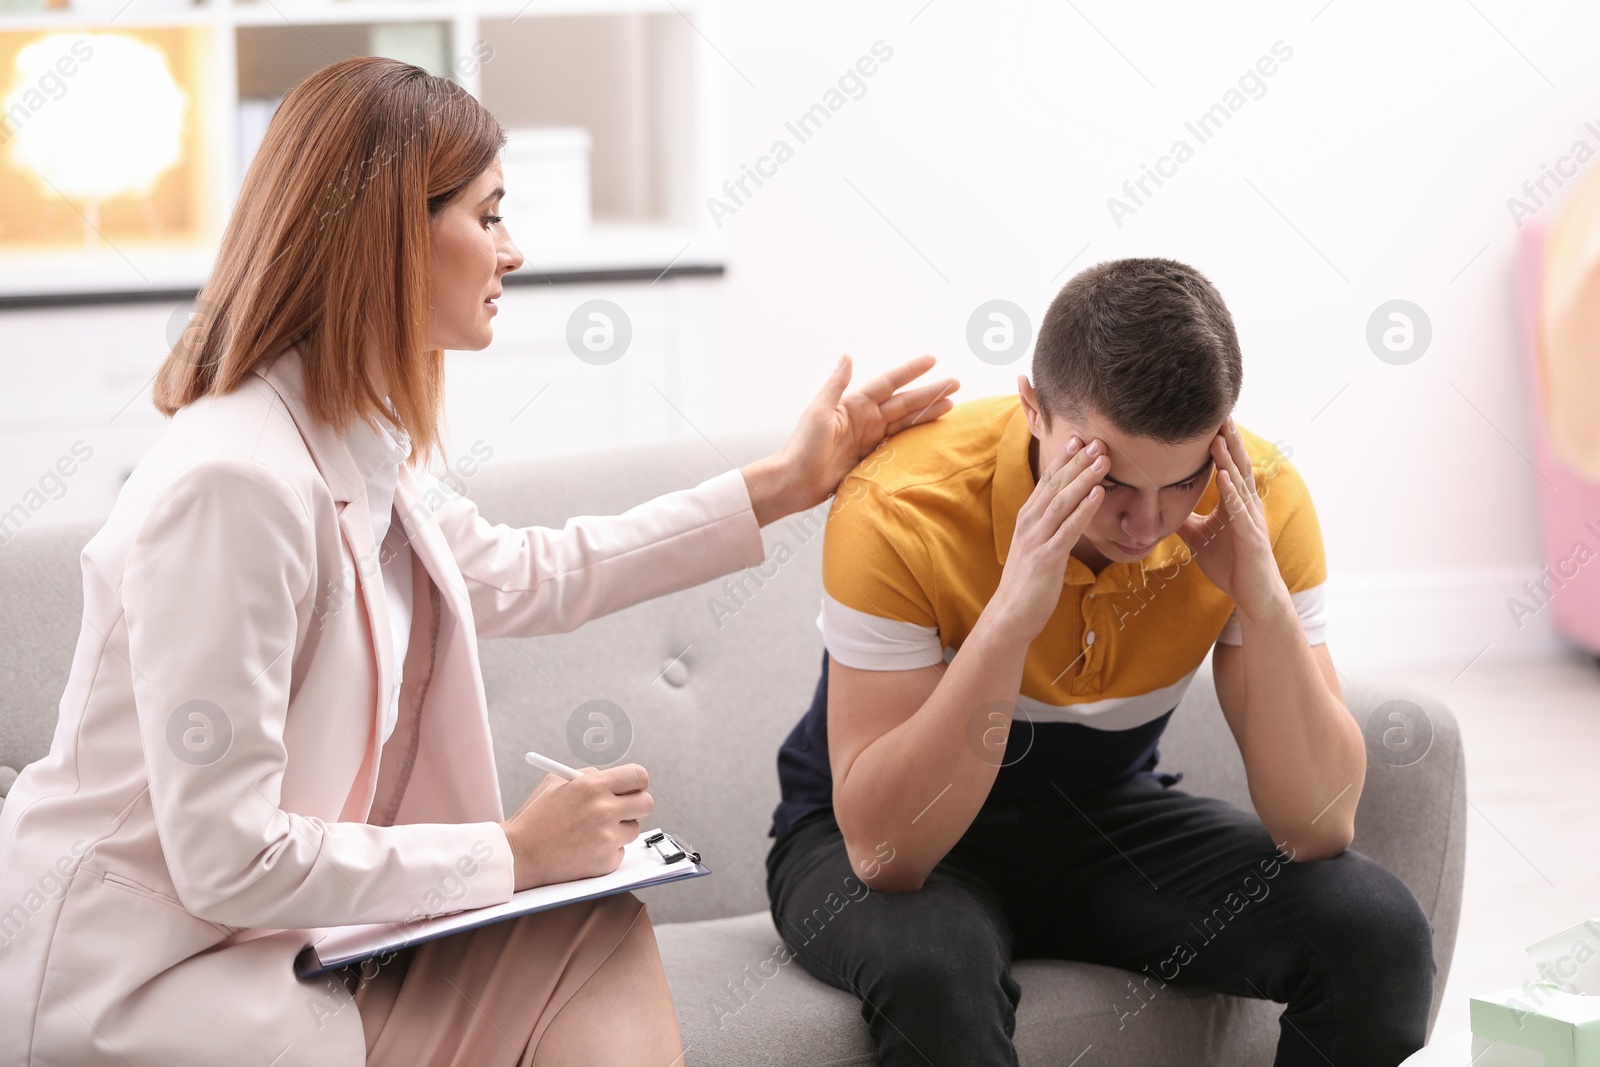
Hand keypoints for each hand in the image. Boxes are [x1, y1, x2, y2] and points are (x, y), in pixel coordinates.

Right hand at [499, 764, 653, 890]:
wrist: (518, 855)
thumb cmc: (535, 817)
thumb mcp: (556, 783)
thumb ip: (588, 777)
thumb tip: (614, 779)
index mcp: (592, 786)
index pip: (638, 776)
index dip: (637, 782)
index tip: (632, 787)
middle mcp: (604, 810)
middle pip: (646, 803)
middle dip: (636, 805)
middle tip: (622, 808)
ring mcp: (607, 838)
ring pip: (634, 829)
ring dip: (620, 829)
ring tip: (592, 831)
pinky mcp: (606, 861)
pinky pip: (621, 851)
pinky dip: (608, 850)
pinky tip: (585, 848)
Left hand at [742, 354, 958, 525]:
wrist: (794, 482)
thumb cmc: (803, 447)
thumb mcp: (819, 411)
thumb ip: (836, 385)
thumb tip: (846, 355)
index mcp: (854, 405)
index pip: (889, 384)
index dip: (910, 372)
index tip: (932, 360)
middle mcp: (865, 419)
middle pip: (904, 402)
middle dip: (930, 393)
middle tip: (956, 383)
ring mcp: (869, 438)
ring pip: (906, 422)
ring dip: (928, 413)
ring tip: (952, 405)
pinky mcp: (870, 458)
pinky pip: (899, 444)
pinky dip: (915, 436)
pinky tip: (931, 432)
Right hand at [990, 434, 1106, 640]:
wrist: (1010, 614)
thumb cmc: (1027, 581)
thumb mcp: (1036, 545)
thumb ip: (1049, 525)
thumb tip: (1069, 510)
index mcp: (1027, 518)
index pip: (1046, 481)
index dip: (1063, 459)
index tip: (1079, 439)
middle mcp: (1029, 523)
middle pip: (1055, 485)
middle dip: (1077, 461)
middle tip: (1098, 441)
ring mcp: (1036, 539)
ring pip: (1062, 501)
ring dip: (1084, 479)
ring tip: (1103, 461)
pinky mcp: (1047, 557)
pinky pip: (1068, 528)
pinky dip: (1084, 509)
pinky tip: (1098, 494)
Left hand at [1175, 416, 1287, 623]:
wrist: (1252, 595)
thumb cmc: (1231, 565)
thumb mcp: (1200, 537)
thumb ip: (1186, 519)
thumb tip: (1163, 507)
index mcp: (1236, 504)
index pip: (1228, 467)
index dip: (1221, 444)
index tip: (1210, 420)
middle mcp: (1246, 506)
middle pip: (1237, 466)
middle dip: (1229, 440)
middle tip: (1220, 412)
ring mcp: (1250, 520)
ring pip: (1239, 483)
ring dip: (1228, 459)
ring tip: (1219, 436)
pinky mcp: (1250, 538)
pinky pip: (1239, 512)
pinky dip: (1231, 493)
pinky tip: (1223, 477)